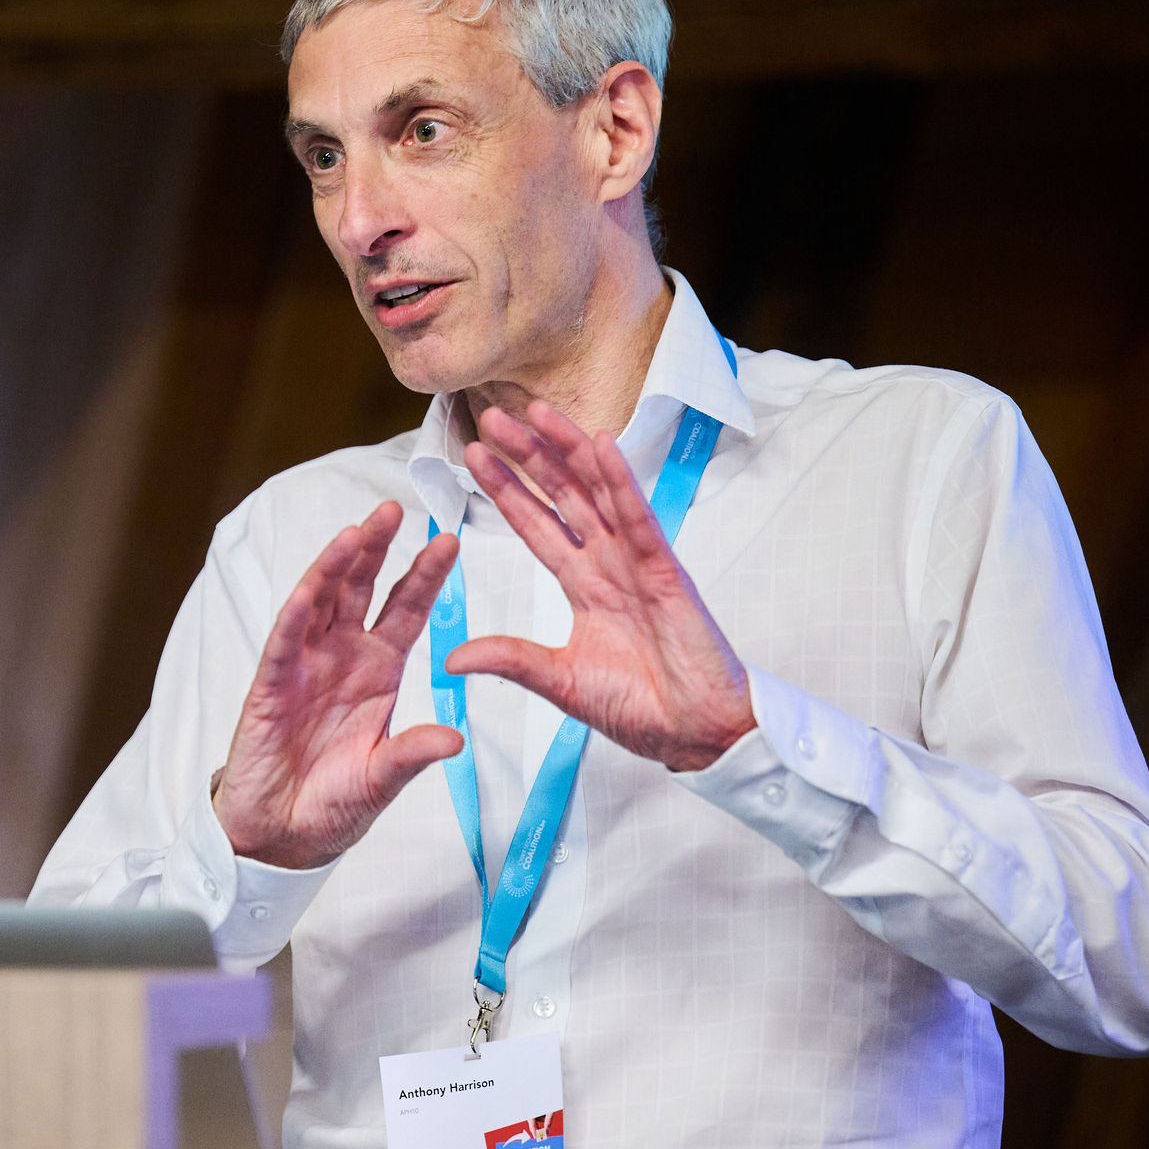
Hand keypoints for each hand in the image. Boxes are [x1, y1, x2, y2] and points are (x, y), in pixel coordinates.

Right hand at [212, 502, 465, 867]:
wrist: (282, 834)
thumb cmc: (332, 803)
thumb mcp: (383, 779)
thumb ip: (413, 754)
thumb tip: (455, 739)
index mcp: (378, 671)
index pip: (405, 610)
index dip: (425, 576)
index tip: (449, 541)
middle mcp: (343, 657)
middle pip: (362, 590)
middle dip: (378, 549)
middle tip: (395, 509)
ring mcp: (305, 666)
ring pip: (321, 604)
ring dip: (335, 567)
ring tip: (355, 533)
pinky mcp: (271, 685)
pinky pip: (284, 644)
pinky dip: (295, 617)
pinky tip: (308, 592)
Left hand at [448, 402, 754, 772]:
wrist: (695, 736)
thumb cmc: (641, 709)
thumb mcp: (560, 681)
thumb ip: (512, 660)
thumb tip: (453, 658)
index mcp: (586, 586)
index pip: (538, 525)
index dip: (507, 490)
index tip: (475, 456)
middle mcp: (609, 564)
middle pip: (561, 496)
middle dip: (527, 457)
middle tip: (491, 417)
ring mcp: (638, 563)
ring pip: (597, 493)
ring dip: (567, 450)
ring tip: (535, 411)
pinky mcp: (666, 573)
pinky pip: (640, 518)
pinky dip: (621, 482)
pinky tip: (601, 445)